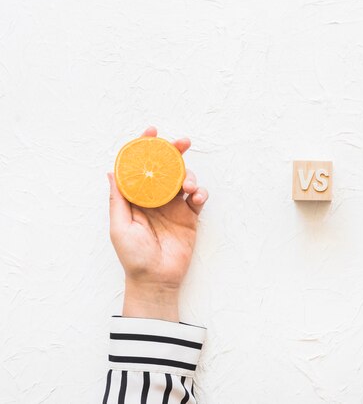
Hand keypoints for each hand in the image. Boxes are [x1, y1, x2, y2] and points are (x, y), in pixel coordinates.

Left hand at [108, 126, 208, 320]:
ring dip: (188, 175)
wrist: (156, 280)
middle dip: (175, 151)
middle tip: (182, 142)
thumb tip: (111, 171)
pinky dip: (200, 192)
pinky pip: (198, 197)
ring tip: (188, 186)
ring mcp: (175, 205)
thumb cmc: (133, 256)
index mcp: (138, 197)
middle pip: (167, 167)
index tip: (151, 132)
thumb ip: (118, 199)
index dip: (145, 148)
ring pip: (184, 178)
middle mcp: (157, 197)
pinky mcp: (190, 215)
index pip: (141, 167)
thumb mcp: (120, 227)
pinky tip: (197, 196)